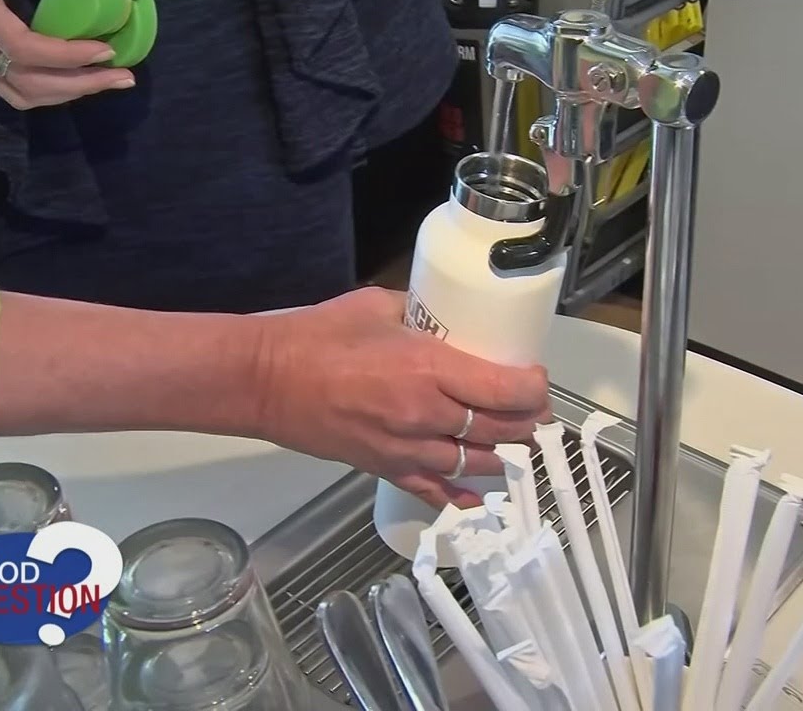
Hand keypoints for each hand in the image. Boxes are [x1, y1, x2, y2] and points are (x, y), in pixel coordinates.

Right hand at [0, 0, 134, 108]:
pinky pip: (9, 86)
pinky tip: (76, 78)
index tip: (108, 50)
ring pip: (17, 93)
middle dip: (81, 85)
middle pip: (25, 82)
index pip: (23, 48)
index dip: (69, 56)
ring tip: (107, 81)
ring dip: (68, 93)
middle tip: (123, 77)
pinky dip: (48, 89)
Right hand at [254, 287, 551, 508]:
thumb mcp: (379, 306)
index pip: (504, 390)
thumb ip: (421, 312)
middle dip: (527, 422)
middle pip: (499, 429)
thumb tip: (446, 313)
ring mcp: (406, 447)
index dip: (533, 389)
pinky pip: (433, 491)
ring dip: (504, 456)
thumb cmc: (317, 337)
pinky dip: (460, 497)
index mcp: (428, 368)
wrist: (266, 380)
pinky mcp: (385, 468)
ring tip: (517, 444)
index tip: (537, 379)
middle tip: (536, 411)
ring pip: (475, 463)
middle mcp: (425, 414)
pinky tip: (479, 496)